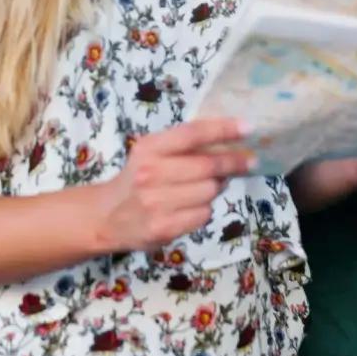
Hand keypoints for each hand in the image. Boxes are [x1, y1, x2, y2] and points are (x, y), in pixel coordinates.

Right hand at [96, 118, 254, 252]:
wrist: (107, 216)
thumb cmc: (137, 178)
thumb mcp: (151, 153)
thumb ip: (182, 145)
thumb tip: (229, 139)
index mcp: (148, 149)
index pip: (192, 134)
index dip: (223, 129)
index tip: (248, 128)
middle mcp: (150, 174)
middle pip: (207, 166)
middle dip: (234, 162)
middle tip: (249, 160)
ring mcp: (156, 203)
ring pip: (210, 191)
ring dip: (216, 188)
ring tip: (205, 186)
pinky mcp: (164, 228)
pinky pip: (203, 214)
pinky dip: (204, 209)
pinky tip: (191, 207)